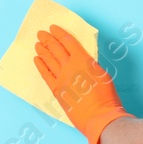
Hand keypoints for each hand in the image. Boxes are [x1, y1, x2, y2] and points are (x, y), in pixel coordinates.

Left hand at [33, 24, 131, 143]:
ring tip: (38, 44)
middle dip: (47, 39)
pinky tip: (37, 60)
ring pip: (49, 60)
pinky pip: (45, 74)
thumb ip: (89, 65)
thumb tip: (81, 62)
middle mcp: (70, 66)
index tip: (53, 28)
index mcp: (83, 59)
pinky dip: (41, 66)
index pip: (68, 41)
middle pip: (55, 48)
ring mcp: (61, 78)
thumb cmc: (106, 97)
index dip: (59, 33)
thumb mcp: (101, 73)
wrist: (99, 115)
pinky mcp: (57, 90)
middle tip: (41, 33)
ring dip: (42, 50)